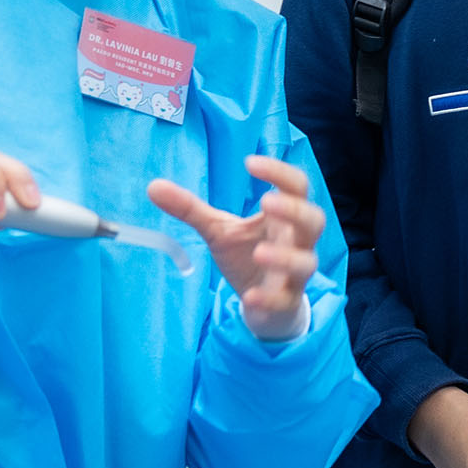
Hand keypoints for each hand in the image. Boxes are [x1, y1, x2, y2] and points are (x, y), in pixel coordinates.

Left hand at [147, 155, 323, 339]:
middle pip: (314, 220)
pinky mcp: (285, 302)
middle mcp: (296, 241)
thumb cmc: (247, 256)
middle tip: (266, 202)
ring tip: (259, 252)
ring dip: (285, 256)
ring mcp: (294, 274)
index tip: (250, 163)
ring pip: (306, 262)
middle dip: (294, 210)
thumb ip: (191, 209)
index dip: (278, 172)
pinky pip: (284, 300)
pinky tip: (250, 297)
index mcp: (282, 217)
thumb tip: (153, 186)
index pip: (295, 186)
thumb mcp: (218, 230)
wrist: (262, 304)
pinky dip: (269, 298)